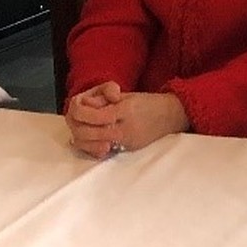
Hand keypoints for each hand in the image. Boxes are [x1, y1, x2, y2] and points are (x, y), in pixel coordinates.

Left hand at [63, 81, 189, 157]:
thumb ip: (105, 100)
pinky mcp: (128, 150)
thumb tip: (85, 105)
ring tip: (80, 130)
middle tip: (74, 119)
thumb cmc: (148, 102)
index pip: (95, 115)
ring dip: (83, 138)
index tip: (76, 106)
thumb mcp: (126, 95)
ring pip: (94, 145)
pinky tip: (90, 139)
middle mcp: (125, 129)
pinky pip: (104, 150)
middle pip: (91, 133)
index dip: (82, 111)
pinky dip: (93, 146)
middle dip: (77, 127)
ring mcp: (127, 142)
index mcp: (126, 111)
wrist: (171, 116)